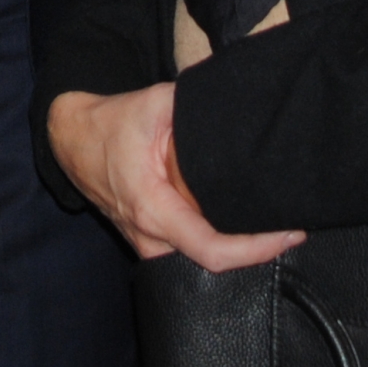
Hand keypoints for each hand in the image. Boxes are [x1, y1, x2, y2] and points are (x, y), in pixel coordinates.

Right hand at [47, 85, 305, 272]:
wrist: (74, 142)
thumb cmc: (115, 123)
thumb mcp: (157, 102)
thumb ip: (198, 107)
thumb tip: (245, 111)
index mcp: (151, 207)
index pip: (213, 250)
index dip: (257, 249)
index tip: (290, 233)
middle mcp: (150, 237)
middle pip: (215, 264)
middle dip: (258, 251)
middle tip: (293, 226)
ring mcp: (148, 246)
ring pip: (204, 263)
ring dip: (241, 251)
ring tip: (274, 227)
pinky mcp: (151, 244)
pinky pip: (193, 255)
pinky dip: (222, 245)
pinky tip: (244, 227)